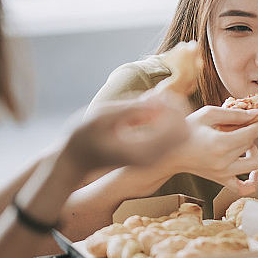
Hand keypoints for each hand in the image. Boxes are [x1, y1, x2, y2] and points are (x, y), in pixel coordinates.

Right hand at [62, 91, 189, 174]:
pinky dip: (164, 119)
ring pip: (181, 134)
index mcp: (142, 151)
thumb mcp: (103, 116)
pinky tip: (145, 110)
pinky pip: (170, 137)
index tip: (151, 96)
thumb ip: (131, 109)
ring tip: (147, 101)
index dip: (171, 106)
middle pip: (184, 131)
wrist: (73, 162)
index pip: (176, 128)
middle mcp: (152, 159)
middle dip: (175, 109)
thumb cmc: (82, 137)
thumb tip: (158, 102)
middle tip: (151, 97)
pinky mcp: (151, 157)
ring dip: (171, 114)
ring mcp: (152, 160)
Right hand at [165, 106, 257, 193]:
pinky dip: (253, 181)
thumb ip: (233, 113)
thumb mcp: (208, 114)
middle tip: (242, 126)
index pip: (252, 133)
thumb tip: (255, 114)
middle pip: (252, 145)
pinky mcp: (221, 181)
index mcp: (220, 143)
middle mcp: (223, 161)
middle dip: (251, 133)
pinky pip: (243, 188)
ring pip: (254, 164)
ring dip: (254, 152)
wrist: (171, 152)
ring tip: (244, 145)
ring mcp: (223, 174)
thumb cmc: (188, 130)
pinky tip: (253, 172)